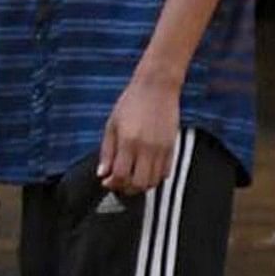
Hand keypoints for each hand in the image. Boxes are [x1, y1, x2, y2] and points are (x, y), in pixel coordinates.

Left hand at [97, 76, 181, 194]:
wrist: (157, 87)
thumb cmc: (132, 101)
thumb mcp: (112, 125)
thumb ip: (107, 151)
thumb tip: (102, 172)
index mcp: (128, 141)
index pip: (120, 175)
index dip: (112, 183)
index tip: (107, 181)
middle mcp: (146, 148)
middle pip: (138, 183)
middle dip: (126, 188)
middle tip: (119, 183)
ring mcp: (161, 149)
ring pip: (153, 181)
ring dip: (141, 185)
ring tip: (132, 178)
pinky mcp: (172, 147)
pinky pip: (165, 172)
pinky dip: (155, 177)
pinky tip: (146, 171)